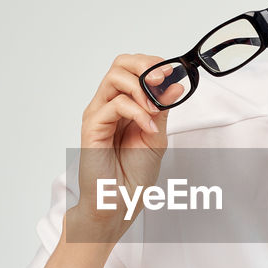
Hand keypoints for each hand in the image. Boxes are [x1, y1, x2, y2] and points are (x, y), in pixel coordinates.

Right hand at [71, 55, 178, 239]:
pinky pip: (114, 106)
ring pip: (114, 78)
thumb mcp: (157, 137)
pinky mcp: (92, 128)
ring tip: (155, 111)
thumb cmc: (133, 175)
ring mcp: (99, 115)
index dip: (152, 64)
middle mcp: (108, 105)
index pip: (132, 68)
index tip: (172, 72)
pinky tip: (149, 128)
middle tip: (162, 79)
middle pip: (120, 65)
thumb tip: (175, 85)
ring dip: (141, 89)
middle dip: (145, 66)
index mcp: (124, 105)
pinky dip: (137, 112)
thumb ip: (163, 110)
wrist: (120, 203)